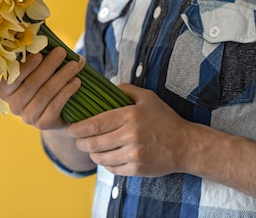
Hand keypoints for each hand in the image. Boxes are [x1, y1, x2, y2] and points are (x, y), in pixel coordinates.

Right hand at [0, 47, 84, 129]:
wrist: (55, 113)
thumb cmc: (44, 85)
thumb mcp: (39, 73)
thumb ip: (42, 60)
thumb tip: (56, 45)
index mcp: (6, 91)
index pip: (13, 77)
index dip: (27, 66)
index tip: (40, 53)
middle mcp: (13, 106)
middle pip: (32, 84)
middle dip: (48, 66)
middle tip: (62, 52)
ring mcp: (27, 117)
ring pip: (45, 94)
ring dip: (61, 77)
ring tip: (74, 65)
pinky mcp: (43, 124)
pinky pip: (55, 106)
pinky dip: (67, 92)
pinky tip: (76, 81)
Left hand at [67, 83, 193, 176]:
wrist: (185, 145)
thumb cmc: (165, 119)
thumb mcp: (148, 98)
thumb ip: (126, 90)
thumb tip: (106, 86)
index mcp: (130, 116)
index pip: (95, 124)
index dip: (78, 128)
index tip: (70, 128)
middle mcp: (131, 136)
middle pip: (94, 143)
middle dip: (80, 142)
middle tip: (77, 140)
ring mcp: (134, 154)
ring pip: (100, 158)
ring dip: (92, 154)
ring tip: (91, 148)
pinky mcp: (137, 169)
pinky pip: (112, 169)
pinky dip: (105, 164)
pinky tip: (106, 157)